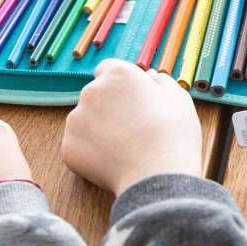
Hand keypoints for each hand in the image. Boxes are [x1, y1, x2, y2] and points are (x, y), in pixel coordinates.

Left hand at [62, 59, 202, 195]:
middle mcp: (91, 91)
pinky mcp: (68, 146)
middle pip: (95, 95)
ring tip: (124, 147)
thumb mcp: (178, 99)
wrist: (157, 175)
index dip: (121, 85)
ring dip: (98, 129)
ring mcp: (76, 119)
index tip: (132, 101)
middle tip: (132, 128)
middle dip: (109, 107)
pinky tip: (113, 161)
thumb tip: (149, 76)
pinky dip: (91, 152)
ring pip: (85, 120)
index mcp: (117, 74)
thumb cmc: (173, 135)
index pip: (109, 70)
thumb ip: (160, 81)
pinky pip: (79, 145)